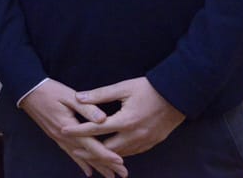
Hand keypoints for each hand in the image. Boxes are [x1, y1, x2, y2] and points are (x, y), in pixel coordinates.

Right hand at [20, 79, 125, 177]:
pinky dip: (80, 163)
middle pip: (88, 154)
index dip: (107, 154)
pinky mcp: (55, 136)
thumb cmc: (49, 90)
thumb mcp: (68, 95)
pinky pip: (70, 153)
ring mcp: (58, 138)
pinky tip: (88, 171)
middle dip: (106, 165)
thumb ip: (87, 107)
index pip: (91, 144)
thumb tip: (103, 119)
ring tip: (110, 176)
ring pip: (80, 157)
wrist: (28, 90)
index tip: (121, 162)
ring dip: (96, 166)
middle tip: (122, 174)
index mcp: (68, 126)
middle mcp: (63, 136)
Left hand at [66, 77, 184, 157]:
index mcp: (126, 121)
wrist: (178, 95)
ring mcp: (145, 141)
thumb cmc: (149, 89)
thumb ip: (100, 95)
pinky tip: (112, 152)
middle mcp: (135, 135)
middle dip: (90, 151)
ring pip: (120, 153)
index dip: (78, 130)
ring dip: (105, 155)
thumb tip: (78, 97)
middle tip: (73, 150)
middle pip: (107, 149)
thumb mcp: (123, 88)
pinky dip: (120, 153)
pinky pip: (133, 152)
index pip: (96, 129)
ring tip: (89, 154)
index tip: (64, 131)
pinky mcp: (152, 142)